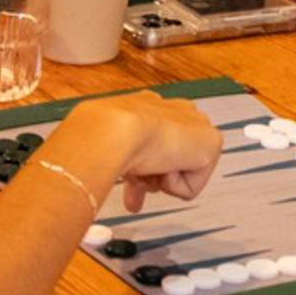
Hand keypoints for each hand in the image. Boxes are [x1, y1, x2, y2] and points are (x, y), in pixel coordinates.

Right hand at [52, 95, 223, 213]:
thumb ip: (111, 154)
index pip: (155, 143)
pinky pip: (191, 186)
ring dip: (161, 180)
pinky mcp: (210, 146)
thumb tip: (84, 177)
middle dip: (154, 177)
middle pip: (170, 159)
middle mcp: (175, 112)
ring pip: (180, 172)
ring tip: (143, 170)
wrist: (116, 130)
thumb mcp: (102, 140)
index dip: (143, 170)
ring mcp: (195, 127)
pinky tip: (160, 169)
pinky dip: (173, 185)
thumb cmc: (101, 132)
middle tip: (137, 184)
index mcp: (149, 107)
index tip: (131, 184)